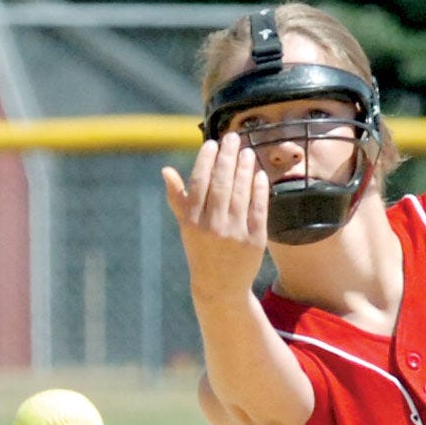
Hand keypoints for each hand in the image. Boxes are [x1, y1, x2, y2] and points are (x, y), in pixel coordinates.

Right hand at [162, 132, 269, 303]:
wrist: (220, 286)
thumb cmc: (201, 251)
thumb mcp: (186, 228)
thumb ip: (178, 199)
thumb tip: (166, 171)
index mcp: (192, 221)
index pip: (200, 182)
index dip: (207, 160)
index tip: (213, 144)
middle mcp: (213, 226)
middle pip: (222, 183)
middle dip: (228, 157)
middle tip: (234, 138)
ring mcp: (235, 233)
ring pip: (241, 193)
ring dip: (245, 168)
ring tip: (247, 151)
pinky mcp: (255, 240)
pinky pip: (258, 208)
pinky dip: (259, 189)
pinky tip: (258, 174)